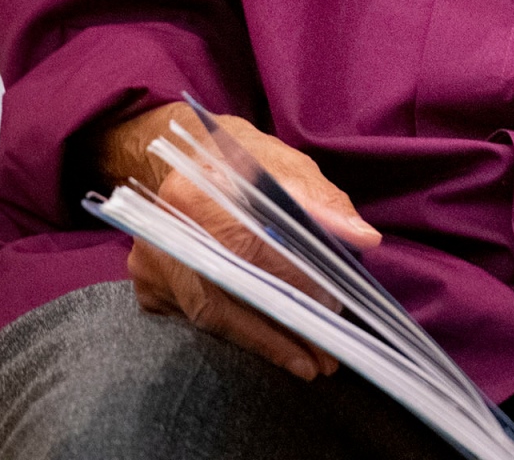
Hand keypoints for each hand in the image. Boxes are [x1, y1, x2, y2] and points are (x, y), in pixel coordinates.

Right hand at [95, 103, 380, 380]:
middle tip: (322, 358)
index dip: (289, 280)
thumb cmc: (241, 157)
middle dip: (277, 330)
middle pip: (224, 295)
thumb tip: (363, 238)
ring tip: (308, 361)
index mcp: (192, 191)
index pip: (246, 246)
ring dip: (262, 340)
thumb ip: (321, 201)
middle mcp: (161, 232)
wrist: (185, 152)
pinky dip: (240, 332)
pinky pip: (199, 319)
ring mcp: (151, 266)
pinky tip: (273, 345)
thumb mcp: (284, 164)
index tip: (330, 309)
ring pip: (211, 316)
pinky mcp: (150, 288)